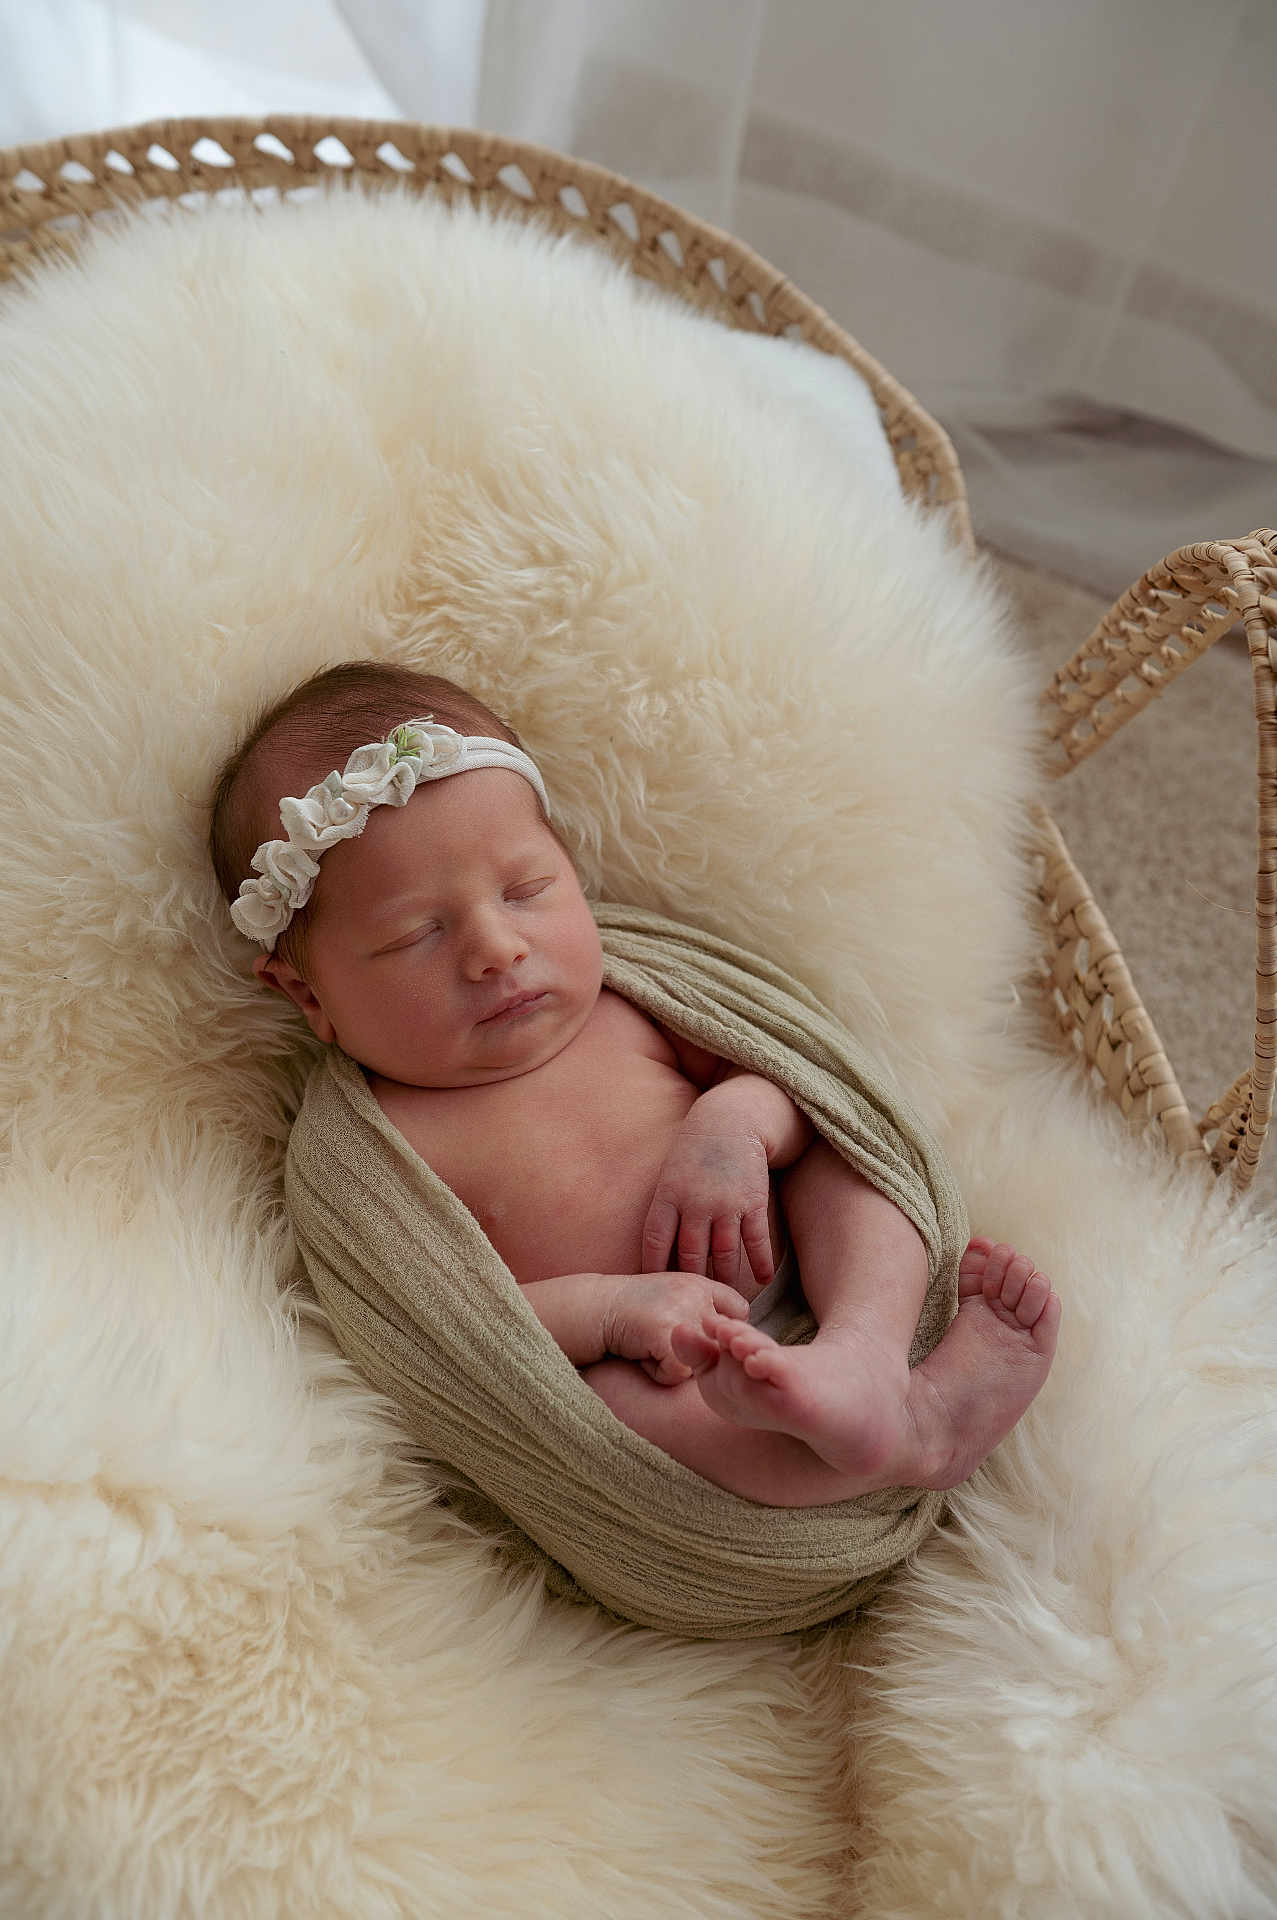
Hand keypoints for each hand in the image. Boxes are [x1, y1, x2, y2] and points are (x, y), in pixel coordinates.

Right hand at [602, 1272, 749, 1384]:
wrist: (593, 1308)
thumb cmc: (630, 1311)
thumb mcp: (671, 1298)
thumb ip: (701, 1311)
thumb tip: (732, 1342)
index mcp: (701, 1284)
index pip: (739, 1312)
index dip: (725, 1331)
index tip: (699, 1335)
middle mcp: (698, 1294)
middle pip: (721, 1347)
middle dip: (696, 1356)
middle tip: (662, 1342)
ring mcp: (684, 1312)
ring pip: (701, 1364)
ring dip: (674, 1366)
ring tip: (650, 1347)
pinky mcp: (667, 1332)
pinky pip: (678, 1374)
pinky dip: (657, 1373)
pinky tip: (640, 1354)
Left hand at [641, 1116, 775, 1290]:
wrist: (729, 1120)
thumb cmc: (694, 1153)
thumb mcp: (668, 1177)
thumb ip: (665, 1213)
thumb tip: (657, 1256)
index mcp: (668, 1197)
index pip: (655, 1242)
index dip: (654, 1269)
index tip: (657, 1289)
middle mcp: (695, 1204)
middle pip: (690, 1256)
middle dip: (691, 1283)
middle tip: (695, 1304)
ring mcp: (725, 1204)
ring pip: (723, 1255)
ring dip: (725, 1280)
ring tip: (726, 1298)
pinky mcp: (752, 1202)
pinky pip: (756, 1241)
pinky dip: (761, 1263)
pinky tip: (764, 1279)